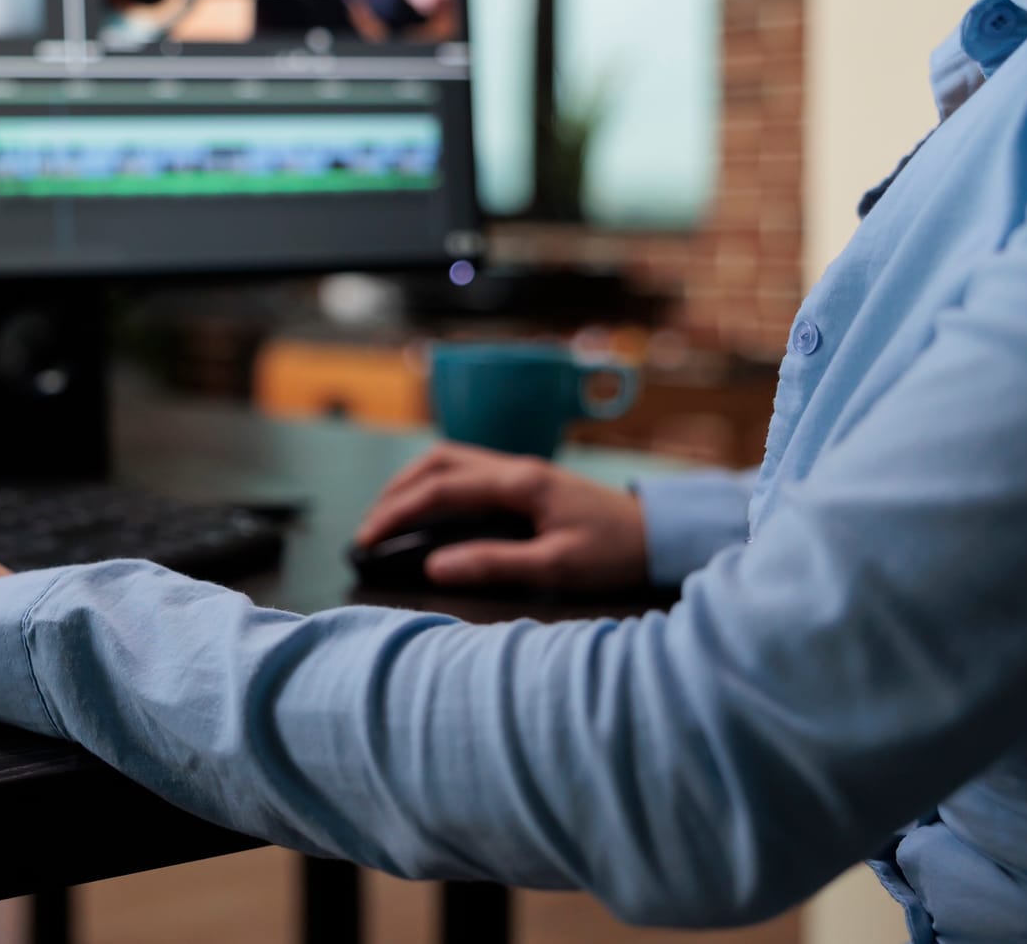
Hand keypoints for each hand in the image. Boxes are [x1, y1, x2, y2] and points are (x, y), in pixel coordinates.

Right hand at [355, 442, 647, 591]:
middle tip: (369, 529)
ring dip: (411, 484)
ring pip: (447, 460)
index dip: (397, 512)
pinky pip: (464, 471)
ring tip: (388, 517)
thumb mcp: (557, 565)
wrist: (659, 535)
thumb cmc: (614, 552)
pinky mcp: (524, 480)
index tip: (368, 539)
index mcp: (517, 482)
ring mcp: (518, 469)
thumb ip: (494, 563)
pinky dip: (433, 485)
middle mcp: (513, 466)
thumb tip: (434, 566)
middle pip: (434, 462)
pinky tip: (427, 510)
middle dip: (394, 492)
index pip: (439, 489)